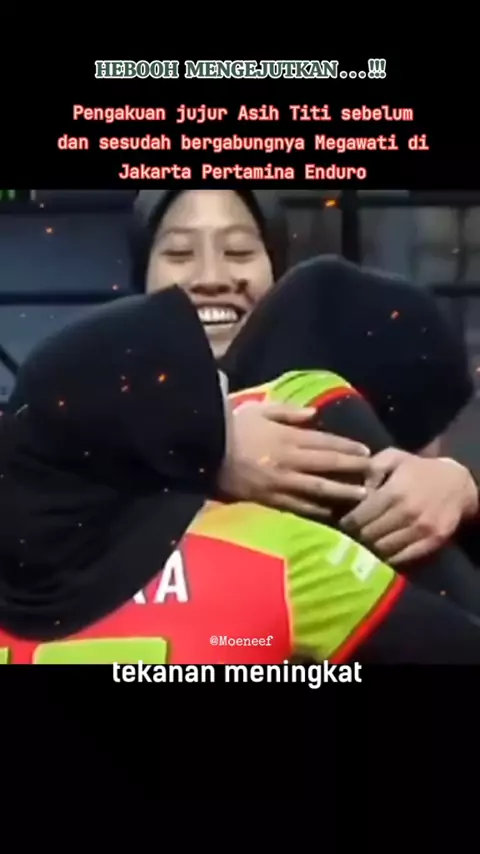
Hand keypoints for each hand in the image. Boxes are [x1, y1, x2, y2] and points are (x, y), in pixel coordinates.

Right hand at [217, 401, 370, 517]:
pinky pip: (297, 505)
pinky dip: (315, 509)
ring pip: (317, 489)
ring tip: (361, 497)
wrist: (204, 449)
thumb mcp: (260, 409)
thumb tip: (314, 414)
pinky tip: (330, 513)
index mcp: (287, 437)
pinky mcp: (268, 498)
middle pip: (327, 465)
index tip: (367, 452)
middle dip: (352, 470)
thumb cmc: (231, 426)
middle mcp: (288, 460)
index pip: (325, 442)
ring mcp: (279, 482)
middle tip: (374, 475)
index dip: (348, 448)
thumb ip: (288, 412)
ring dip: (341, 493)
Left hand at [340, 448, 478, 564]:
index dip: (346, 523)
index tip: (341, 524)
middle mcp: (407, 513)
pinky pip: (402, 558)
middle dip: (355, 537)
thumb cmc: (418, 469)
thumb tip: (354, 489)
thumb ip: (370, 469)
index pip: (359, 517)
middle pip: (369, 536)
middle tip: (348, 537)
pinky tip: (380, 552)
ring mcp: (421, 530)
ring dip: (369, 550)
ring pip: (383, 550)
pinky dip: (388, 558)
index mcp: (394, 492)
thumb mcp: (393, 457)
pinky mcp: (432, 543)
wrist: (458, 484)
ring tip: (361, 545)